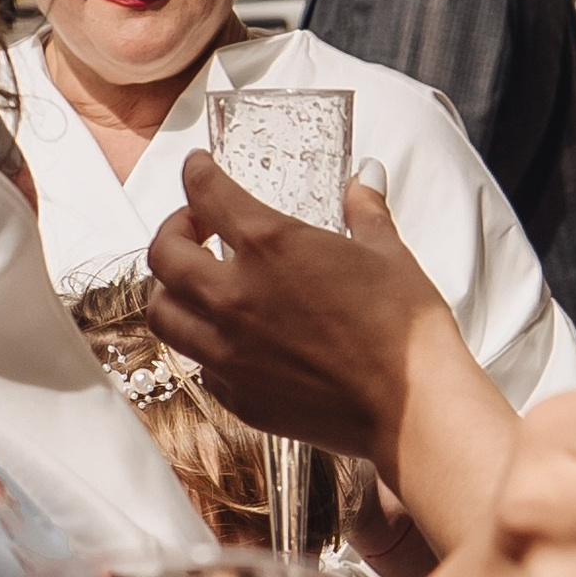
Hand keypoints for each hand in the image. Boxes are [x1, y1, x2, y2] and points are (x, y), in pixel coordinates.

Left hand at [147, 165, 455, 479]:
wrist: (412, 408)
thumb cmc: (405, 332)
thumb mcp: (388, 253)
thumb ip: (365, 210)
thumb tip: (365, 181)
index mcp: (270, 246)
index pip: (206, 192)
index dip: (196, 172)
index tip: (198, 169)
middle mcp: (235, 297)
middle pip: (163, 254)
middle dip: (173, 230)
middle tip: (194, 228)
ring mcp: (230, 352)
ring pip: (163, 314)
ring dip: (172, 291)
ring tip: (195, 285)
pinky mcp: (240, 397)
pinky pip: (199, 365)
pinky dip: (202, 345)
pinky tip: (227, 339)